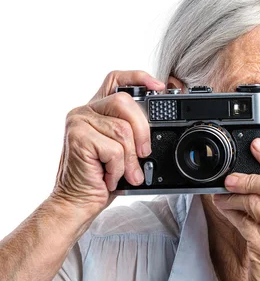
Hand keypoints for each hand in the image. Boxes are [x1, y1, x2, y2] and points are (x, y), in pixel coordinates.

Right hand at [51, 70, 163, 218]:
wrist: (78, 202)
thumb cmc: (102, 177)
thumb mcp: (124, 149)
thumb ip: (134, 131)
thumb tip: (162, 120)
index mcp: (97, 110)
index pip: (116, 79)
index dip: (139, 77)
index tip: (160, 86)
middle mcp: (85, 111)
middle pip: (125, 102)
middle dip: (143, 130)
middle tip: (144, 153)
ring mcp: (78, 122)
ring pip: (122, 130)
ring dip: (130, 158)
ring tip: (126, 173)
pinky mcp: (77, 138)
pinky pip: (113, 149)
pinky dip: (118, 168)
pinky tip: (109, 176)